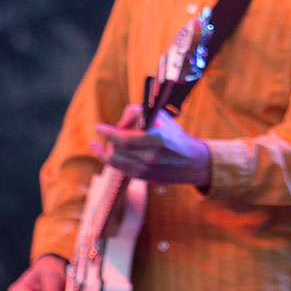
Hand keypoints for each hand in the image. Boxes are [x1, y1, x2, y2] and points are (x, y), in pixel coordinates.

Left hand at [91, 104, 211, 187]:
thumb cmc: (174, 136)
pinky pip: (120, 169)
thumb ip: (137, 113)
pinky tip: (105, 153)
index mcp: (156, 139)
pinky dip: (110, 160)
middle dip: (109, 139)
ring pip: (115, 161)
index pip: (124, 138)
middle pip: (117, 149)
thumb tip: (119, 122)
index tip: (98, 128)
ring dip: (106, 151)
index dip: (108, 133)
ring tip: (102, 144)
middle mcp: (150, 157)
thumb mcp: (160, 117)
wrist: (191, 162)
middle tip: (108, 133)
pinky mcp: (143, 178)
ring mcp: (146, 170)